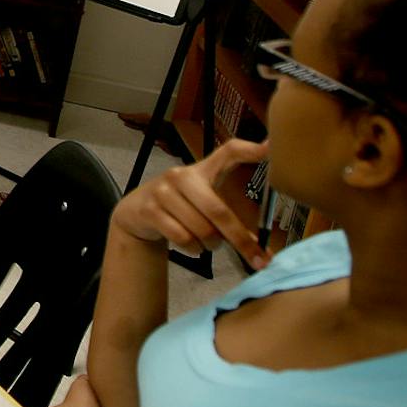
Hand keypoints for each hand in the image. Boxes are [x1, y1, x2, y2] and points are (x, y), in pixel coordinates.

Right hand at [112, 138, 270, 269]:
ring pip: (202, 230)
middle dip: (240, 240)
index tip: (271, 146)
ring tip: (208, 243)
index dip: (250, 150)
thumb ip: (228, 214)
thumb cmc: (180, 207)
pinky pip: (183, 239)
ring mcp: (163, 192)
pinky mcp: (150, 210)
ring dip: (211, 245)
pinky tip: (192, 245)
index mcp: (201, 170)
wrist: (136, 213)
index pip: (228, 152)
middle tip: (259, 259)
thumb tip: (263, 248)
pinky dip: (194, 249)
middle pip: (218, 211)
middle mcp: (181, 175)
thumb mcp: (202, 200)